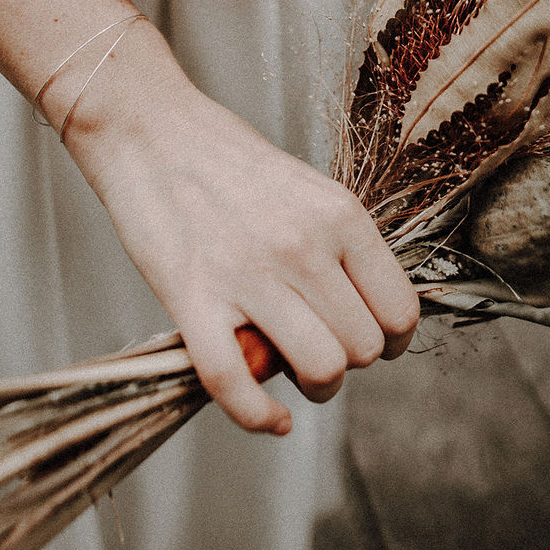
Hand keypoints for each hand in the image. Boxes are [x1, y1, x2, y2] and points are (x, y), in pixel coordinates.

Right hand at [66, 39, 420, 433]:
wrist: (148, 131)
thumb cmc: (226, 162)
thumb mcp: (306, 190)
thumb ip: (338, 248)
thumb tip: (361, 317)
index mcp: (339, 215)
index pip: (400, 310)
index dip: (390, 340)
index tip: (366, 339)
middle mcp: (302, 246)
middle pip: (362, 349)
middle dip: (347, 362)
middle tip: (316, 345)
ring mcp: (247, 274)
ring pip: (320, 371)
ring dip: (313, 387)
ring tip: (291, 367)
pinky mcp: (192, 299)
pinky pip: (236, 384)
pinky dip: (259, 416)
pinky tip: (270, 418)